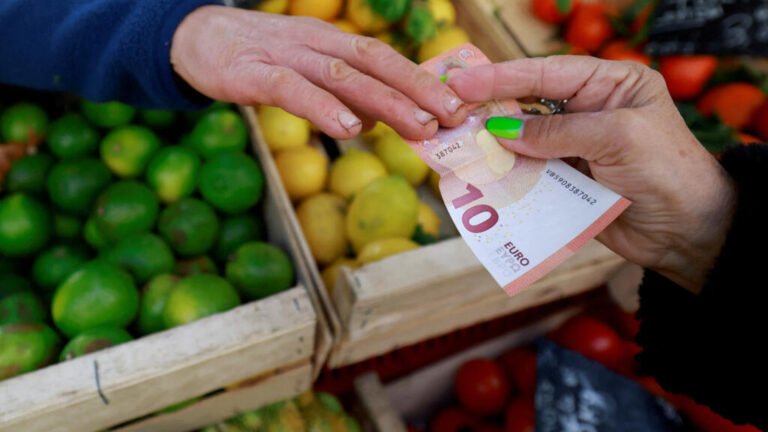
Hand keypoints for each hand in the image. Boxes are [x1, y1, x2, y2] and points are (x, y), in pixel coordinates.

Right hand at [171, 5, 467, 139]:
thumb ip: (340, 94)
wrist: (194, 38)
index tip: (457, 106)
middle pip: (374, 63)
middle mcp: (316, 43)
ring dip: (385, 100)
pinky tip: (347, 127)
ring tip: (419, 125)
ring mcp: (285, 55)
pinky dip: (322, 107)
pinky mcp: (252, 72)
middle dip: (417, 90)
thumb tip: (373, 121)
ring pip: (342, 75)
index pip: (384, 59)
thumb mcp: (305, 72)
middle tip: (453, 117)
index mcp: (332, 42)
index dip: (421, 80)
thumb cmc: (258, 59)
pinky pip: (291, 89)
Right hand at [449, 56, 735, 292]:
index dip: (502, 76)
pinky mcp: (566, 181)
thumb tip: (500, 130)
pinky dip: (506, 174)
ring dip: (493, 144)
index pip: (547, 73)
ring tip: (457, 142)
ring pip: (523, 140)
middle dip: (491, 107)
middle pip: (528, 103)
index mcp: (610, 84)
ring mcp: (576, 147)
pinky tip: (482, 173)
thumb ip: (558, 132)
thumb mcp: (616, 138)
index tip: (463, 80)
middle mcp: (589, 111)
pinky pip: (529, 173)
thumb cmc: (668, 172)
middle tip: (451, 108)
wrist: (688, 233)